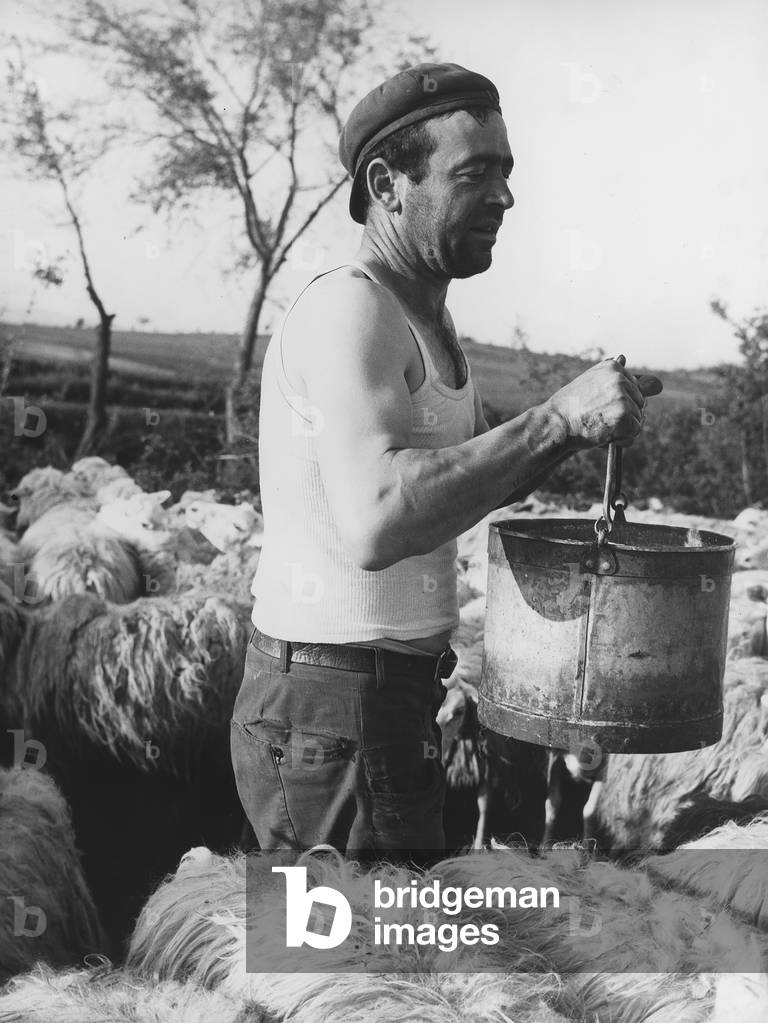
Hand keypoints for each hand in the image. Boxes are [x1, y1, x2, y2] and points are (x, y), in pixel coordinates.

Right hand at [544, 355, 662, 449]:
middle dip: (625, 415)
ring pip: (639, 418)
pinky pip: (635, 430)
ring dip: (624, 427)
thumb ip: (611, 375)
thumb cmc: (570, 407)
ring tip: (600, 426)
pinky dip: (623, 438)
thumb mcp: (591, 384)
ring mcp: (622, 396)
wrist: (555, 424)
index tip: (601, 406)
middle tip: (600, 418)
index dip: (621, 402)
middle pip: (640, 403)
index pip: (636, 387)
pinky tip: (604, 434)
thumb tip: (624, 357)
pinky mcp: (624, 415)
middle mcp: (620, 377)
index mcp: (613, 367)